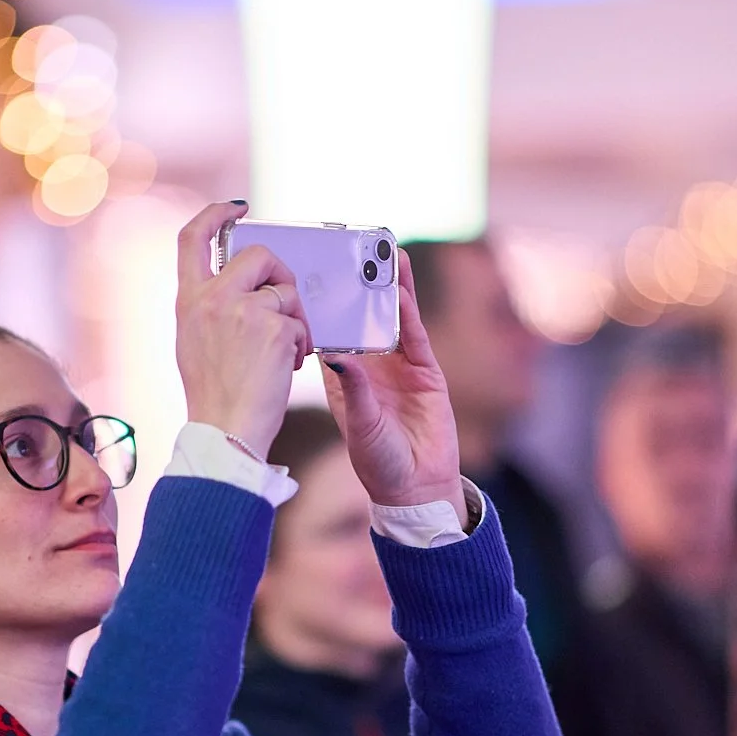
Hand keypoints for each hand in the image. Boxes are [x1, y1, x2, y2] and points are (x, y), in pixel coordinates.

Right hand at [174, 202, 312, 456]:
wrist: (226, 431)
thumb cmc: (212, 394)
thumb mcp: (193, 341)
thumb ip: (209, 307)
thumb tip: (236, 284)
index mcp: (188, 301)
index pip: (192, 237)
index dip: (215, 214)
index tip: (237, 208)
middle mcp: (213, 298)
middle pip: (258, 254)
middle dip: (280, 275)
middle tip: (285, 304)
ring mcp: (245, 311)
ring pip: (285, 292)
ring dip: (294, 319)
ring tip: (283, 352)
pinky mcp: (275, 328)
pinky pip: (299, 323)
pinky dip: (299, 344)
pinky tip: (286, 368)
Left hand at [320, 250, 468, 525]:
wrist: (416, 487)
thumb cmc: (378, 462)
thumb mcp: (358, 424)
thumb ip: (352, 389)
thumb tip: (335, 354)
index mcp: (341, 378)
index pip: (329, 331)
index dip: (322, 303)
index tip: (311, 272)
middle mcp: (368, 366)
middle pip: (361, 316)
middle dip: (357, 285)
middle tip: (349, 248)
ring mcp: (398, 366)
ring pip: (391, 317)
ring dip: (387, 287)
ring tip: (384, 253)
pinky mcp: (425, 370)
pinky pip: (416, 334)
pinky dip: (410, 309)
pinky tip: (403, 286)